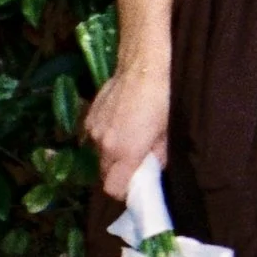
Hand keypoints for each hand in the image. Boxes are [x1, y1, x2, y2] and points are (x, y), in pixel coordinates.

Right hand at [85, 66, 168, 201]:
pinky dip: (105, 136)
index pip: (113, 189)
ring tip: (129, 137)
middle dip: (119, 173)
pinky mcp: (89, 116)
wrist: (142, 66)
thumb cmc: (161, 99)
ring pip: (99, 154)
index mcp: (125, 152)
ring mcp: (93, 129)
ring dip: (112, 153)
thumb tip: (153, 167)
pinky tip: (119, 122)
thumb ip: (159, 156)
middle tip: (136, 161)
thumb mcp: (167, 131)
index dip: (125, 191)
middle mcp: (104, 145)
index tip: (136, 184)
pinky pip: (95, 137)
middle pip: (105, 174)